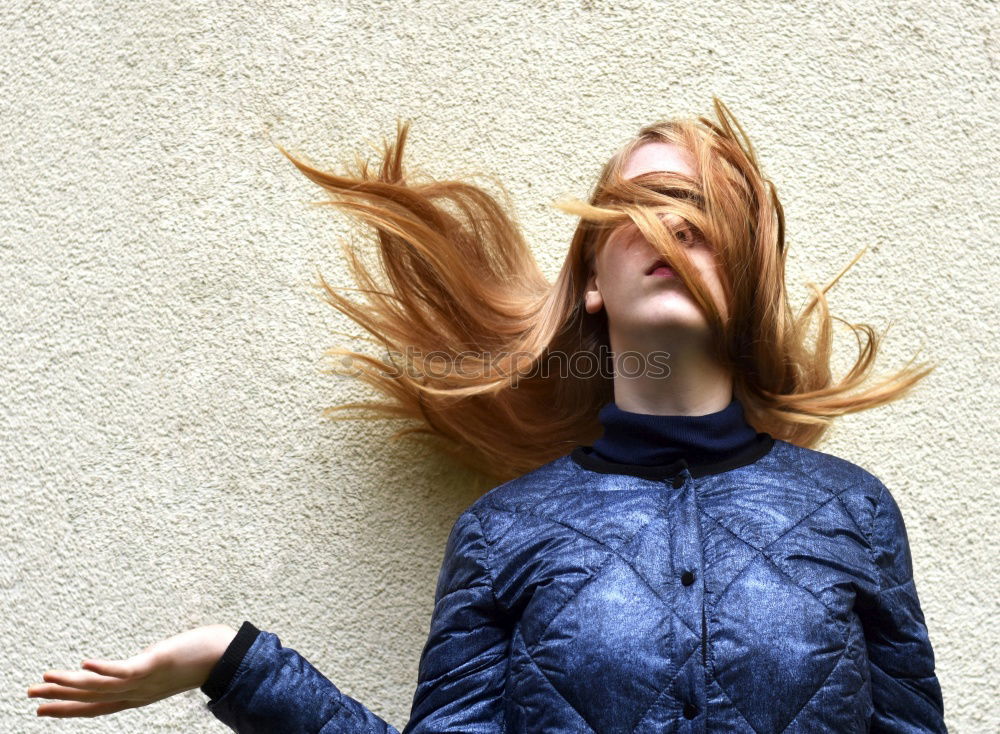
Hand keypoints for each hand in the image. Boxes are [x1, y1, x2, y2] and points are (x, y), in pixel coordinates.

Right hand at [27, 624, 237, 717]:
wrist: (228, 656)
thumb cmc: (202, 656)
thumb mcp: (169, 667)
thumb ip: (153, 667)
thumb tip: (147, 660)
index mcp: (139, 695)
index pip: (98, 707)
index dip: (70, 710)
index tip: (43, 710)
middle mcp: (138, 693)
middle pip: (91, 700)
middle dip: (59, 701)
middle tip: (30, 698)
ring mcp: (145, 680)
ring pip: (100, 688)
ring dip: (70, 685)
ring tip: (44, 680)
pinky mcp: (155, 664)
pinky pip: (124, 670)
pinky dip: (103, 668)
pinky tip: (84, 663)